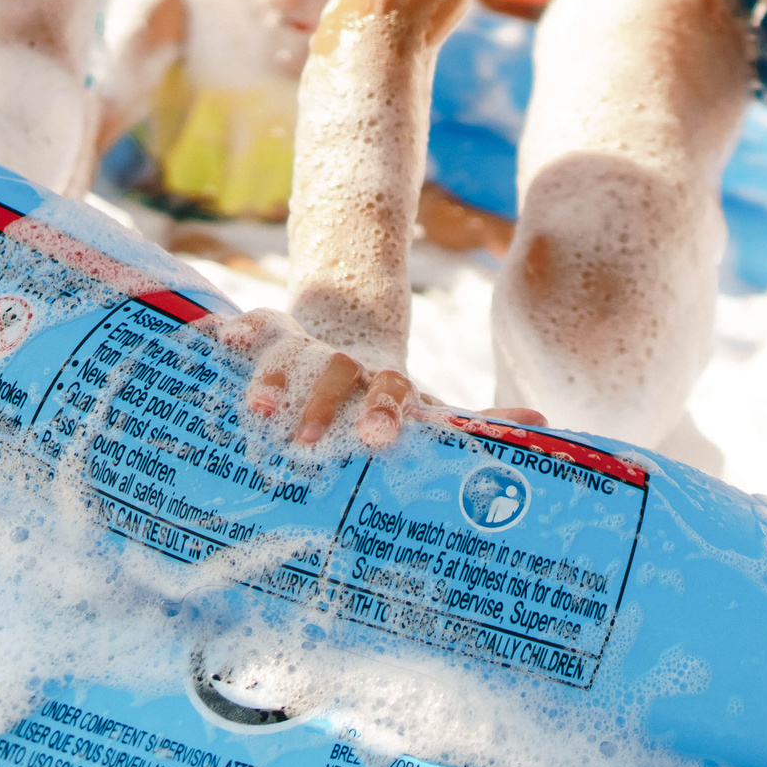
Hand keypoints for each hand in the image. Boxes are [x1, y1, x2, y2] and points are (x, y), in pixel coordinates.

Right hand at [206, 308, 541, 449]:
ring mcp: (308, 346)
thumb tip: (546, 426)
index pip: (392, 393)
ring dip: (274, 377)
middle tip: (310, 442)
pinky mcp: (274, 335)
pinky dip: (240, 330)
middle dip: (325, 405)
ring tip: (254, 407)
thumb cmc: (390, 392)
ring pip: (293, 355)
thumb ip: (480, 420)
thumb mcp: (432, 405)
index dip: (385, 412)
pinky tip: (220, 337)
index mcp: (387, 380)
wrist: (353, 325)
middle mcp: (348, 361)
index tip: (381, 437)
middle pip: (339, 375)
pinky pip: (257, 328)